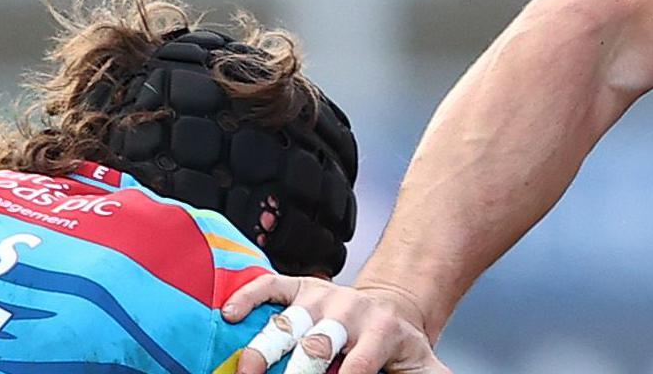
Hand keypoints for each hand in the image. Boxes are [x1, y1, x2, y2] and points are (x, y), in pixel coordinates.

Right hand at [225, 274, 450, 373]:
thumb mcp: (422, 363)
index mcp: (382, 332)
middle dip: (296, 371)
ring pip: (288, 321)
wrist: (391, 305)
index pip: (359, 367)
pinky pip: (272, 287)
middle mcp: (350, 312)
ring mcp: (323, 298)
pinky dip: (249, 297)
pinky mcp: (302, 288)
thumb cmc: (399, 344)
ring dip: (263, 346)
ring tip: (244, 370)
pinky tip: (230, 314)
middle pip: (317, 345)